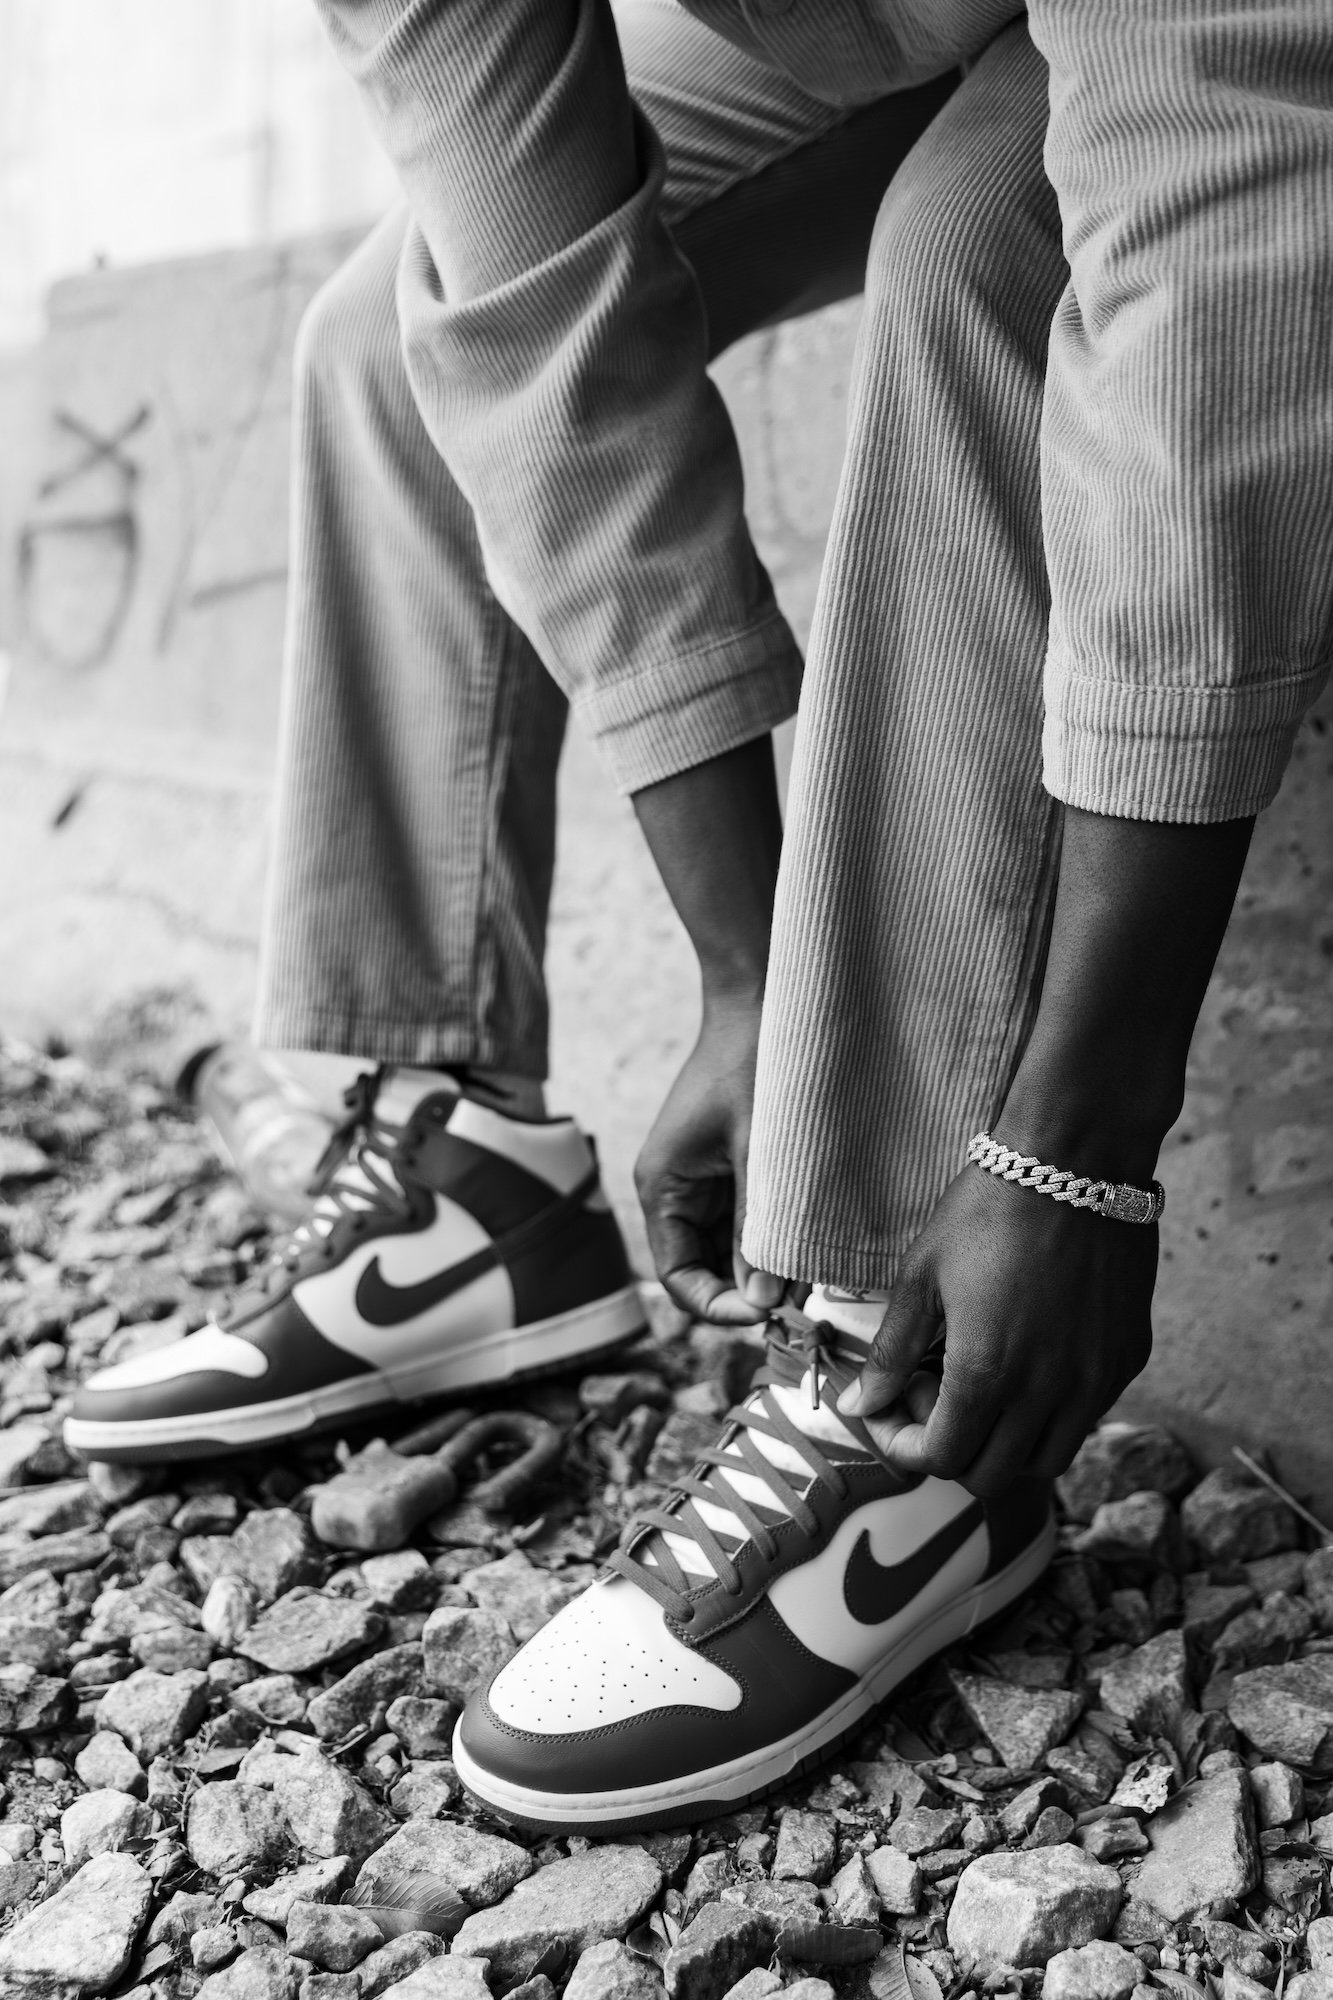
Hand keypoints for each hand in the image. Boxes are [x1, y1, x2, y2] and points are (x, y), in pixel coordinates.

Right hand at [635, 993, 785, 1324]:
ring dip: (769, 1265)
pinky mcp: (732, 1170)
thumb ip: (760, 1229)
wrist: (760, 1001)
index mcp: (662, 1189)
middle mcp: (675, 1192)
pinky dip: (777, 1237)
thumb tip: (767, 1301)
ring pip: (732, 1252)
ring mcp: (704, 1182)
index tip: (772, 1311)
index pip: (680, 1278)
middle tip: (806, 1297)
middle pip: (706, 1270)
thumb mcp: (759, 1154)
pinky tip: (813, 1238)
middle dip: (751, 1289)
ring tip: (813, 1266)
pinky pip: (750, 1223)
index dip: (721, 1306)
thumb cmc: (753, 1065)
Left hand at [837, 1161, 1155, 1494]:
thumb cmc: (988, 1210)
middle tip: (931, 1392)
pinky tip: (1029, 1359)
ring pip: (1047, 1459)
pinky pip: (1087, 1416)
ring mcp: (1096, 1380)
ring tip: (982, 1385)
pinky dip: (1052, 1412)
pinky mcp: (1128, 1358)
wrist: (1076, 1161)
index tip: (890, 1408)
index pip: (940, 1459)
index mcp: (986, 1373)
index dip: (903, 1445)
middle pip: (992, 1475)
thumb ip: (891, 1351)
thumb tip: (857, 1405)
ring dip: (1005, 1442)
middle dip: (950, 1449)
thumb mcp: (921, 1276)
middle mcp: (1048, 1391)